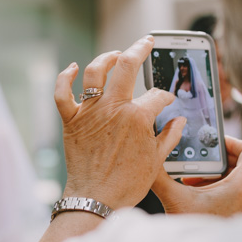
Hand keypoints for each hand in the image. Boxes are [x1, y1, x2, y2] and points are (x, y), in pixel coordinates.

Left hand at [54, 36, 186, 209]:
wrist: (96, 199)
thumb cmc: (127, 183)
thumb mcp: (157, 160)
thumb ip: (169, 136)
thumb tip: (178, 121)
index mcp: (138, 118)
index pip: (157, 95)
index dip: (166, 97)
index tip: (166, 102)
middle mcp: (114, 109)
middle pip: (127, 67)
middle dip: (140, 49)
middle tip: (146, 42)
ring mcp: (90, 112)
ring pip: (96, 72)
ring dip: (107, 58)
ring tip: (116, 55)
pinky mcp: (71, 120)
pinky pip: (62, 93)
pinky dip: (64, 78)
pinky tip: (73, 68)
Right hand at [152, 136, 241, 214]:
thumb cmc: (194, 231)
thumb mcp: (174, 199)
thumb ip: (160, 174)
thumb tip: (148, 155)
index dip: (233, 142)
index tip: (212, 145)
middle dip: (218, 159)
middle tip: (197, 162)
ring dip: (218, 172)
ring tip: (194, 180)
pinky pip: (240, 189)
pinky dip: (222, 185)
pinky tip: (199, 193)